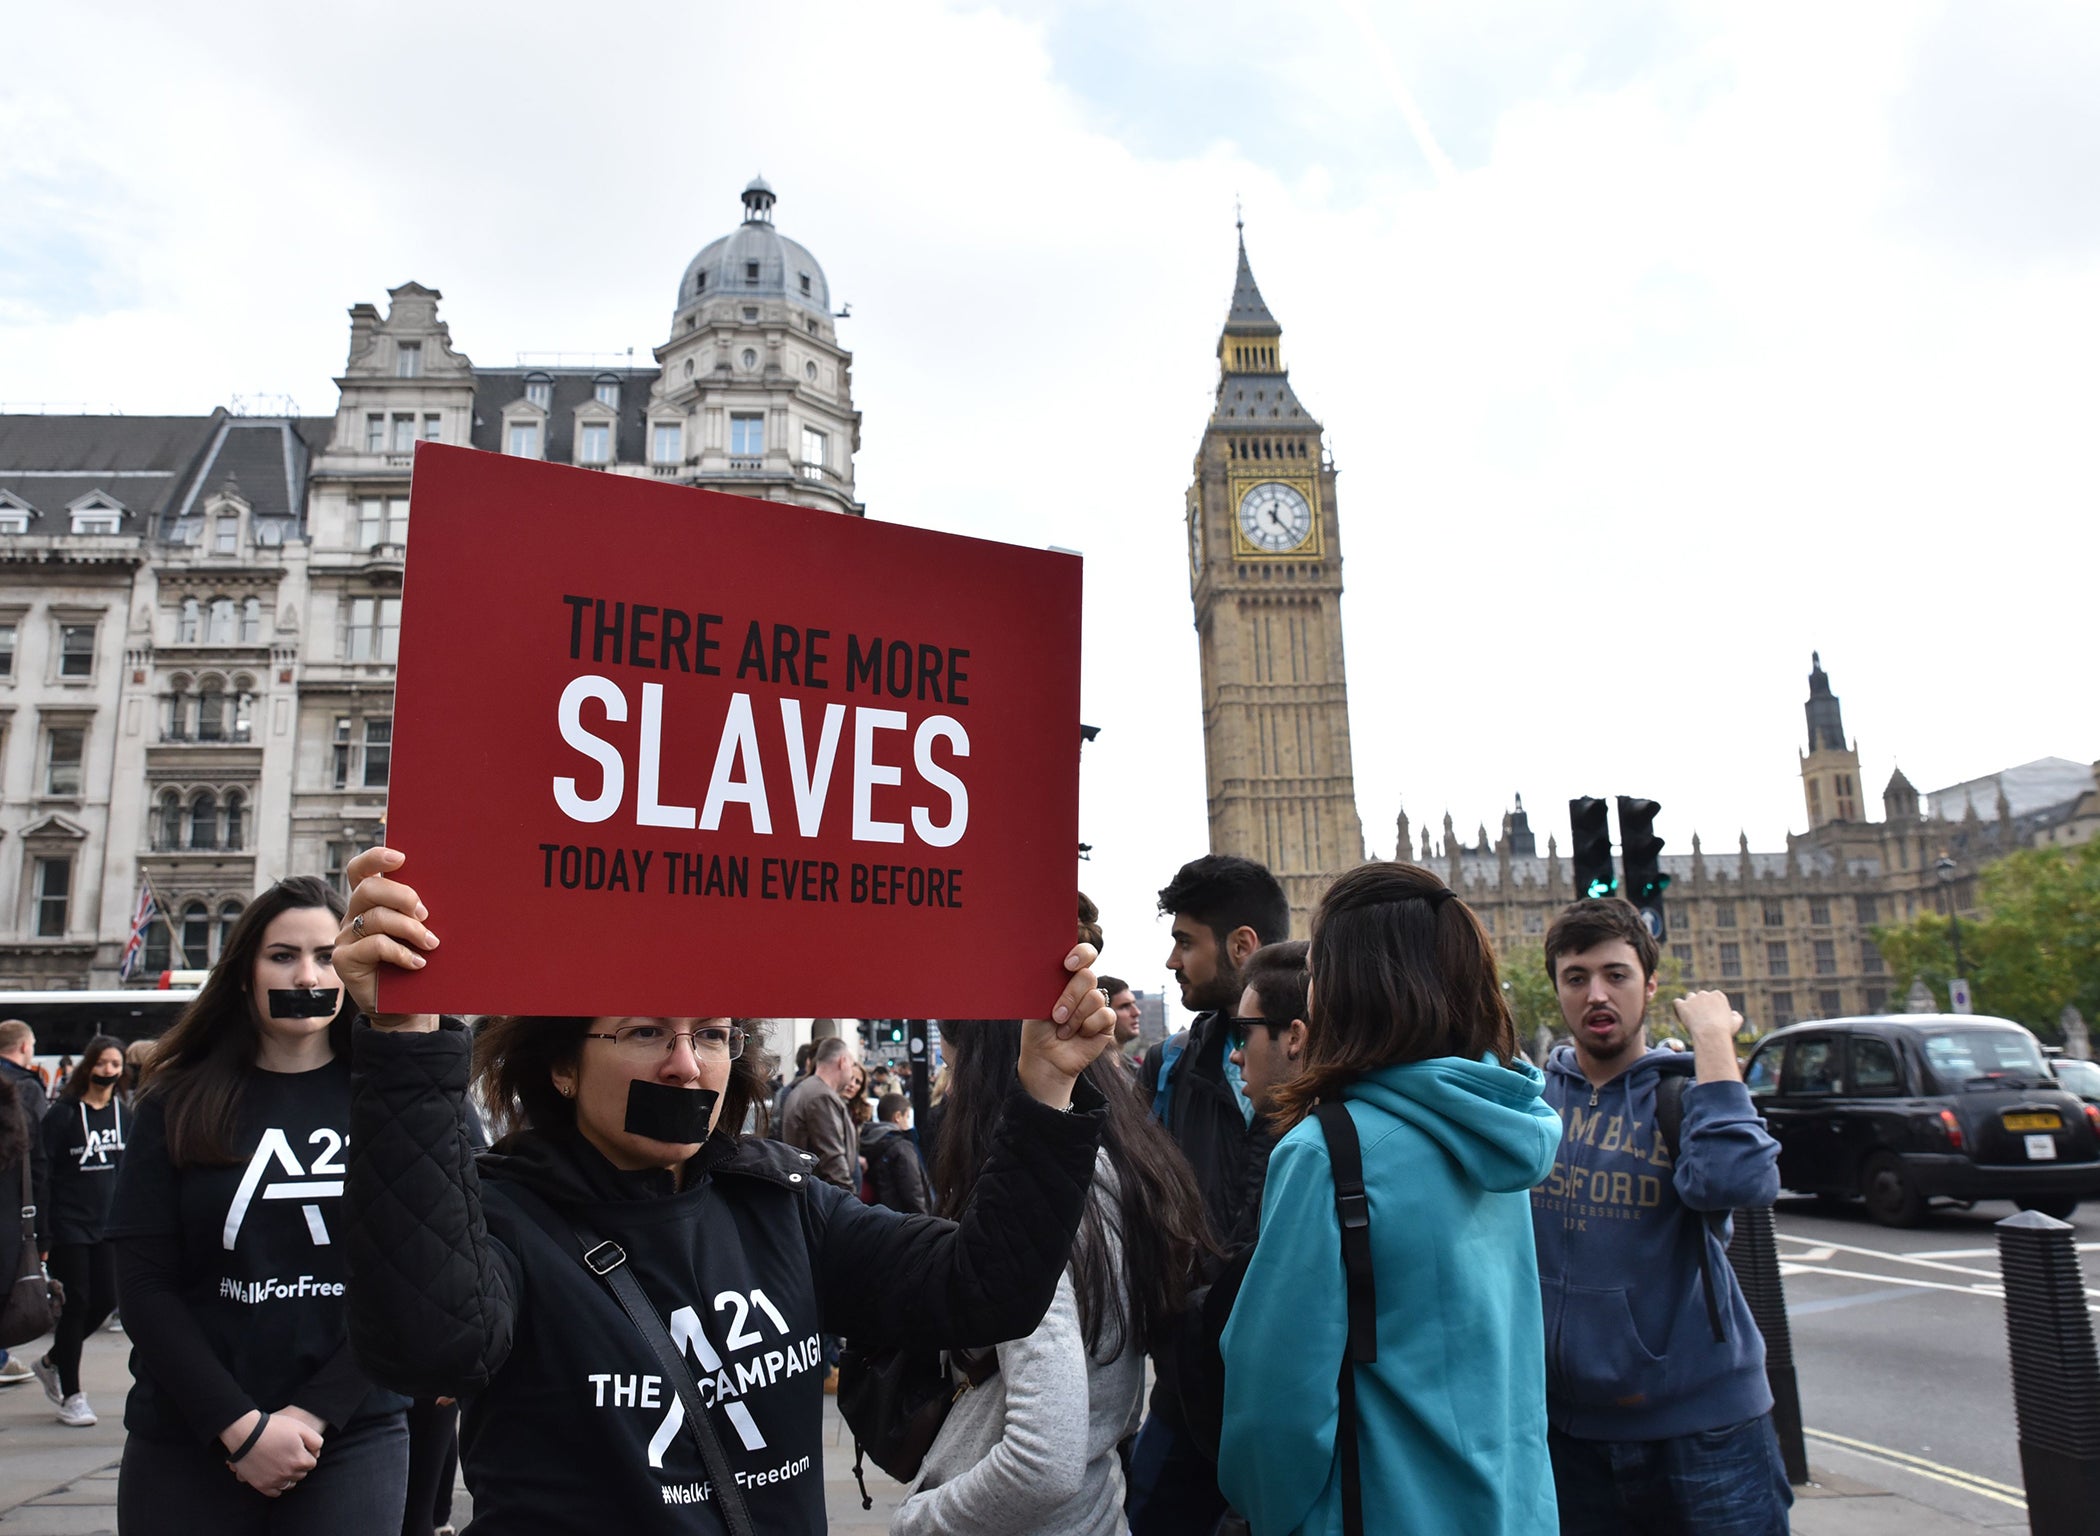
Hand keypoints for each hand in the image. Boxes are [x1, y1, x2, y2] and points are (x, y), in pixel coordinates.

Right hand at [221, 1409, 320, 1496]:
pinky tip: (275, 1475)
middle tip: (289, 1455)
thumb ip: (315, 1441)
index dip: (306, 1454)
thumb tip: (316, 1455)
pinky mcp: (261, 1485)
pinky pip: (275, 1492)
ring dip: (289, 1476)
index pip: (311, 1463)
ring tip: (282, 1464)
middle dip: (298, 1465)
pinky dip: (277, 1486)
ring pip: (289, 1484)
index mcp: (300, 1460)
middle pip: (301, 1474)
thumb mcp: (301, 1427)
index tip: (299, 1448)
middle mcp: (288, 1473)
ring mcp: (274, 1481)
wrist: (247, 1434)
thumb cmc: (275, 1428)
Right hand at [334, 847, 440, 1031]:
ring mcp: (346, 937)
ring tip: (432, 943)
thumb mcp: (420, 931)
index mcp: (370, 902)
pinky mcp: (345, 960)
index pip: (360, 870)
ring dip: (409, 929)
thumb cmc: (419, 962)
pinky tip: (418, 962)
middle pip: (368, 889)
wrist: (407, 1006)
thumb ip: (420, 911)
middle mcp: (353, 915)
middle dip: (401, 896)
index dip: (375, 858)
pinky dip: (400, 952)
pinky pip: (374, 945)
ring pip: (374, 918)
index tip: (401, 857)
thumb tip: (448, 887)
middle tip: (425, 913)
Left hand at [1017, 944, 1112, 1108]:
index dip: (1081, 954)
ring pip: (1095, 997)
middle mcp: (1084, 987)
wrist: (1045, 1058)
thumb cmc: (1038, 1029)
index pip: (1083, 954)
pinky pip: (1105, 1015)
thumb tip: (1053, 968)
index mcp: (1067, 977)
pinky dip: (1088, 1026)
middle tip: (1056, 1015)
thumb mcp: (1037, 1004)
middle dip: (1070, 996)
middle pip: (1088, 976)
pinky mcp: (1107, 1021)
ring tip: (1063, 1030)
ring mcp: (1096, 1004)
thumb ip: (1048, 984)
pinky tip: (1079, 1035)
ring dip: (1076, 1017)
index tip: (1068, 965)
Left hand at [1672, 990, 1745, 1082]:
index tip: (1712, 1017)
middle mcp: (1705, 994)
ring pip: (1689, 997)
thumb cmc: (1724, 1030)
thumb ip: (1736, 1016)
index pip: (1713, 997)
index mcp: (1718, 996)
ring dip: (1689, 1005)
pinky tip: (1681, 1016)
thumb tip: (1733, 1014)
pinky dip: (1678, 1008)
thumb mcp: (1736, 1023)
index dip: (1712, 1007)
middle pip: (1701, 997)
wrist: (1711, 1034)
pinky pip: (1677, 1002)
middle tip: (1701, 1020)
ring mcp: (1692, 998)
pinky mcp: (1682, 1005)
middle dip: (1701, 1006)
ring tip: (1691, 1018)